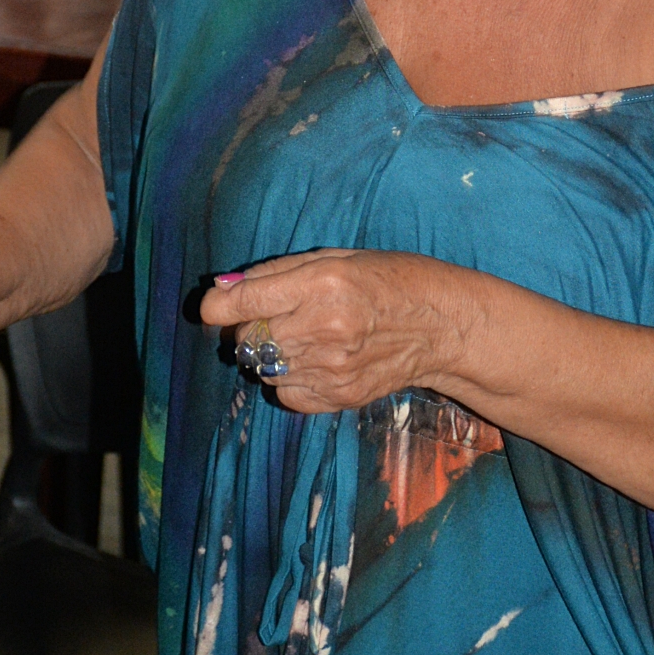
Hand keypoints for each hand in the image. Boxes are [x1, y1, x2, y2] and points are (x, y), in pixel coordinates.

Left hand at [199, 250, 464, 415]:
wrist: (442, 325)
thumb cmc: (390, 278)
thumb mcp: (336, 257)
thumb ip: (276, 273)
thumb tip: (221, 290)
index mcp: (324, 283)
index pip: (247, 302)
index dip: (217, 305)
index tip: (210, 306)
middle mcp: (324, 327)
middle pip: (249, 338)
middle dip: (248, 327)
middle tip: (273, 315)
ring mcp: (332, 368)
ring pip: (263, 368)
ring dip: (269, 354)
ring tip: (301, 336)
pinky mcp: (339, 397)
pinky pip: (285, 394)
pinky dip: (287, 379)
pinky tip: (312, 360)